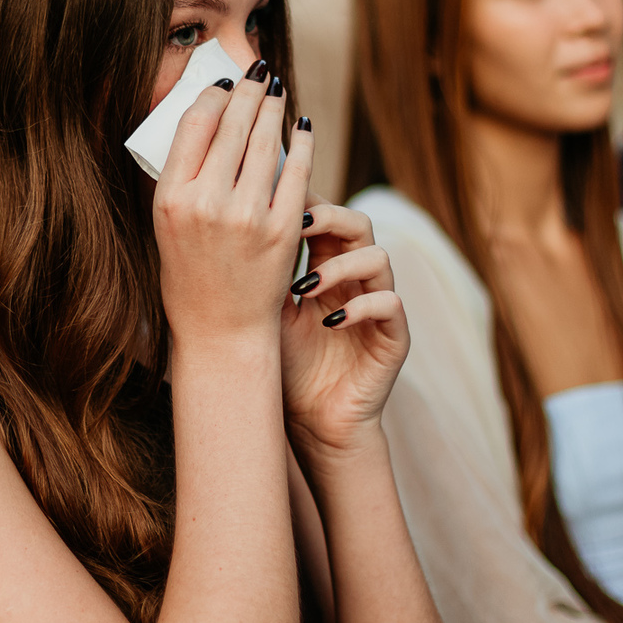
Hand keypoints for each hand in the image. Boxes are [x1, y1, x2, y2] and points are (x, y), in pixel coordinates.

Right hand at [154, 65, 311, 349]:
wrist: (222, 330)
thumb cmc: (191, 275)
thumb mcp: (167, 224)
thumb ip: (184, 176)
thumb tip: (207, 120)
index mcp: (172, 199)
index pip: (194, 125)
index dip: (212, 96)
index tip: (223, 84)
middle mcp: (207, 203)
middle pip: (232, 125)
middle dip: (247, 91)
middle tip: (257, 72)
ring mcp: (248, 216)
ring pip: (264, 141)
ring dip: (273, 108)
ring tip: (276, 91)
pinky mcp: (282, 229)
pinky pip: (296, 171)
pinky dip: (300, 143)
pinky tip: (302, 126)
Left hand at [281, 203, 409, 460]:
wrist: (310, 422)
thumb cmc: (285, 366)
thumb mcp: (266, 313)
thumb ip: (261, 272)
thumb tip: (228, 224)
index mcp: (327, 267)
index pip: (326, 218)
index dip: (307, 204)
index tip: (274, 200)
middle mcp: (356, 280)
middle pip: (358, 224)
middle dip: (329, 219)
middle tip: (296, 226)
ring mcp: (378, 305)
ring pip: (378, 258)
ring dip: (341, 266)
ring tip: (305, 286)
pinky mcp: (393, 336)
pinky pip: (390, 304)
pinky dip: (363, 305)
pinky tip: (332, 321)